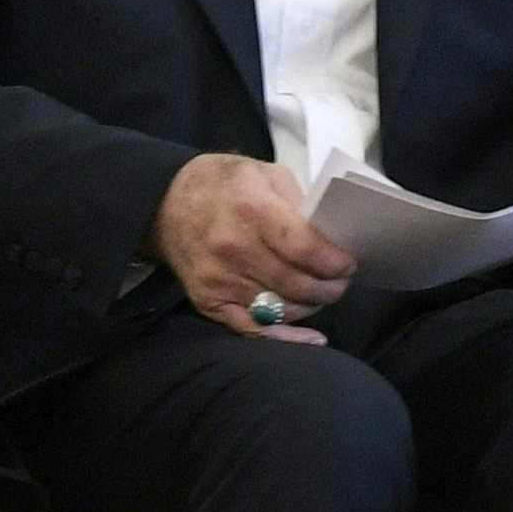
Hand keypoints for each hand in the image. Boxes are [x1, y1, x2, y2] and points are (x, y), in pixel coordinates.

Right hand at [151, 152, 353, 341]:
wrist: (163, 203)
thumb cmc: (224, 184)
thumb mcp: (267, 173)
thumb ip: (301, 203)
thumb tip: (333, 237)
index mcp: (252, 209)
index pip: (305, 249)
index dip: (334, 263)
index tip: (348, 264)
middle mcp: (232, 247)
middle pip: (296, 283)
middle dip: (330, 288)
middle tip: (341, 282)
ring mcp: (217, 278)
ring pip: (280, 308)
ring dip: (311, 306)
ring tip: (322, 294)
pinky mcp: (206, 300)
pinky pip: (252, 328)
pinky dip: (285, 336)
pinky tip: (310, 337)